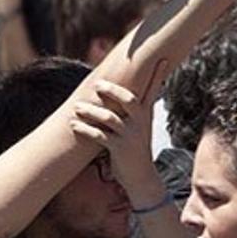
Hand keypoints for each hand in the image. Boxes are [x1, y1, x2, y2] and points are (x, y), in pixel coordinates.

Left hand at [70, 80, 162, 198]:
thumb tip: (121, 93)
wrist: (142, 179)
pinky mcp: (119, 149)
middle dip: (112, 90)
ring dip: (90, 111)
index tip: (163, 58)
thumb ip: (132, 112)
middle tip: (97, 85)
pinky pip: (98, 135)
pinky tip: (74, 125)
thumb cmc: (136, 150)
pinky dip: (84, 129)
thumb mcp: (140, 128)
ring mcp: (130, 136)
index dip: (157, 74)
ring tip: (76, 108)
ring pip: (108, 117)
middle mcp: (140, 123)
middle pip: (128, 99)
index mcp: (146, 115)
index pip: (153, 90)